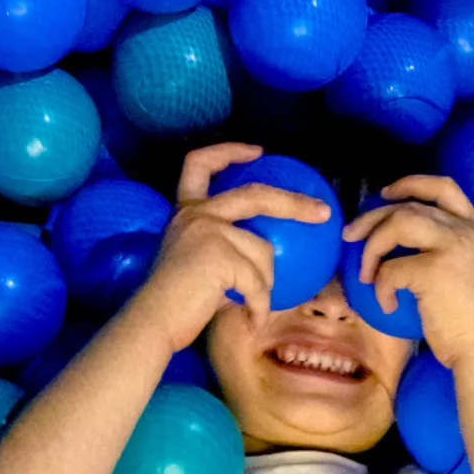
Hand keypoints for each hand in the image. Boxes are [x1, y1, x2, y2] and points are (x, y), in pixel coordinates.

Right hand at [131, 143, 334, 354]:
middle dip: (294, 202)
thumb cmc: (172, 303)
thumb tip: (263, 256)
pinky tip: (252, 320)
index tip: (257, 152)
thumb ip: (220, 247)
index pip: (199, 163)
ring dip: (264, 284)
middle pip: (256, 195)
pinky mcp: (219, 255)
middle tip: (321, 212)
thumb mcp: (192, 262)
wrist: (152, 322)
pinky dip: (258, 306)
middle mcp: (196, 213)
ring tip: (253, 306)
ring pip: (263, 252)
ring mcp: (208, 230)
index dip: (229, 151)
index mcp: (186, 210)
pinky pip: (258, 283)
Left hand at [343, 175, 473, 369]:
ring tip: (364, 273)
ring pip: (398, 225)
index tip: (385, 195)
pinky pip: (392, 269)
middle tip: (351, 235)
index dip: (410, 184)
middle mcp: (466, 230)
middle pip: (410, 206)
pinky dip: (381, 287)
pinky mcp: (433, 271)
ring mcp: (450, 248)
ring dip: (372, 247)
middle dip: (373, 217)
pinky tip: (385, 305)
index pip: (443, 187)